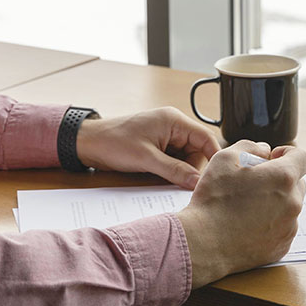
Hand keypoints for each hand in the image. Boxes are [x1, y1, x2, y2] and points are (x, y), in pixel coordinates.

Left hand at [74, 106, 219, 189]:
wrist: (88, 143)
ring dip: (180, 172)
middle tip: (181, 184)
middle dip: (192, 169)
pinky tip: (161, 178)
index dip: (214, 157)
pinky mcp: (158, 147)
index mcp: (174, 120)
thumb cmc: (114, 143)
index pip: (206, 138)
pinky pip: (174, 161)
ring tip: (165, 179)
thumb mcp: (147, 159)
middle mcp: (173, 126)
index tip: (217, 177)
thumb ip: (175, 170)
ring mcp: (165, 137)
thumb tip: (198, 182)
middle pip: (198, 151)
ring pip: (186, 159)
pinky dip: (171, 172)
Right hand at [174, 141, 305, 287]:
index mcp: (283, 178)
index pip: (303, 157)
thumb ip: (250, 146)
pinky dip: (271, 222)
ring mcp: (289, 227)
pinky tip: (249, 223)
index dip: (288, 153)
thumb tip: (263, 150)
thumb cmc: (214, 201)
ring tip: (248, 205)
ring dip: (276, 201)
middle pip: (298, 182)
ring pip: (290, 206)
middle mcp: (292, 203)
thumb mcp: (225, 158)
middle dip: (280, 178)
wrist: (205, 244)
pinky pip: (283, 227)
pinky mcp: (282, 246)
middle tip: (255, 182)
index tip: (273, 158)